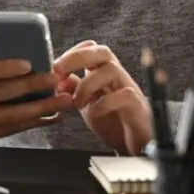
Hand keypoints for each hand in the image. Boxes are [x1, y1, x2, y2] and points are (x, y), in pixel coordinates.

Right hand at [0, 31, 74, 143]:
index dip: (4, 68)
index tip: (27, 63)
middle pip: (0, 95)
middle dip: (31, 87)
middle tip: (54, 78)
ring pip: (10, 116)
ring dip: (41, 108)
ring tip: (64, 99)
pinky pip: (11, 129)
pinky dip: (35, 122)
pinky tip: (53, 114)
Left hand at [53, 41, 152, 155]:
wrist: (136, 145)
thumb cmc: (112, 121)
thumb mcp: (87, 104)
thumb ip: (74, 89)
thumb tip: (59, 78)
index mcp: (104, 73)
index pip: (92, 48)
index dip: (72, 52)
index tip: (55, 68)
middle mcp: (118, 77)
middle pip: (103, 52)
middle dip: (77, 57)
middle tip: (58, 70)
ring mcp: (129, 90)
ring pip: (112, 70)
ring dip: (87, 84)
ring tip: (76, 103)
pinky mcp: (138, 107)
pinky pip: (125, 95)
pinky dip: (104, 103)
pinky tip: (93, 112)